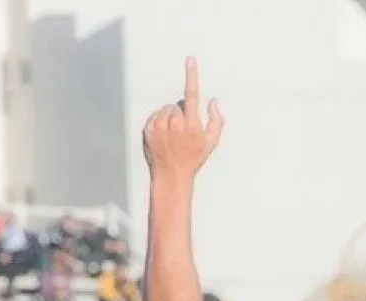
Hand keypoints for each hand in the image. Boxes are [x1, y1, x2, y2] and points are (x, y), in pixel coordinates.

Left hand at [143, 57, 224, 183]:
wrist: (171, 175)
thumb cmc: (193, 160)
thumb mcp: (211, 143)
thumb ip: (216, 121)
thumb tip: (213, 101)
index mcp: (191, 124)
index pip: (192, 94)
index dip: (192, 75)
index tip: (190, 60)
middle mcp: (174, 123)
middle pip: (177, 105)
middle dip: (181, 113)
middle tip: (183, 132)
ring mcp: (160, 126)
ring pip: (165, 110)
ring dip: (169, 118)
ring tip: (172, 136)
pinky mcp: (148, 129)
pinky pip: (154, 117)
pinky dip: (159, 123)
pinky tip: (164, 137)